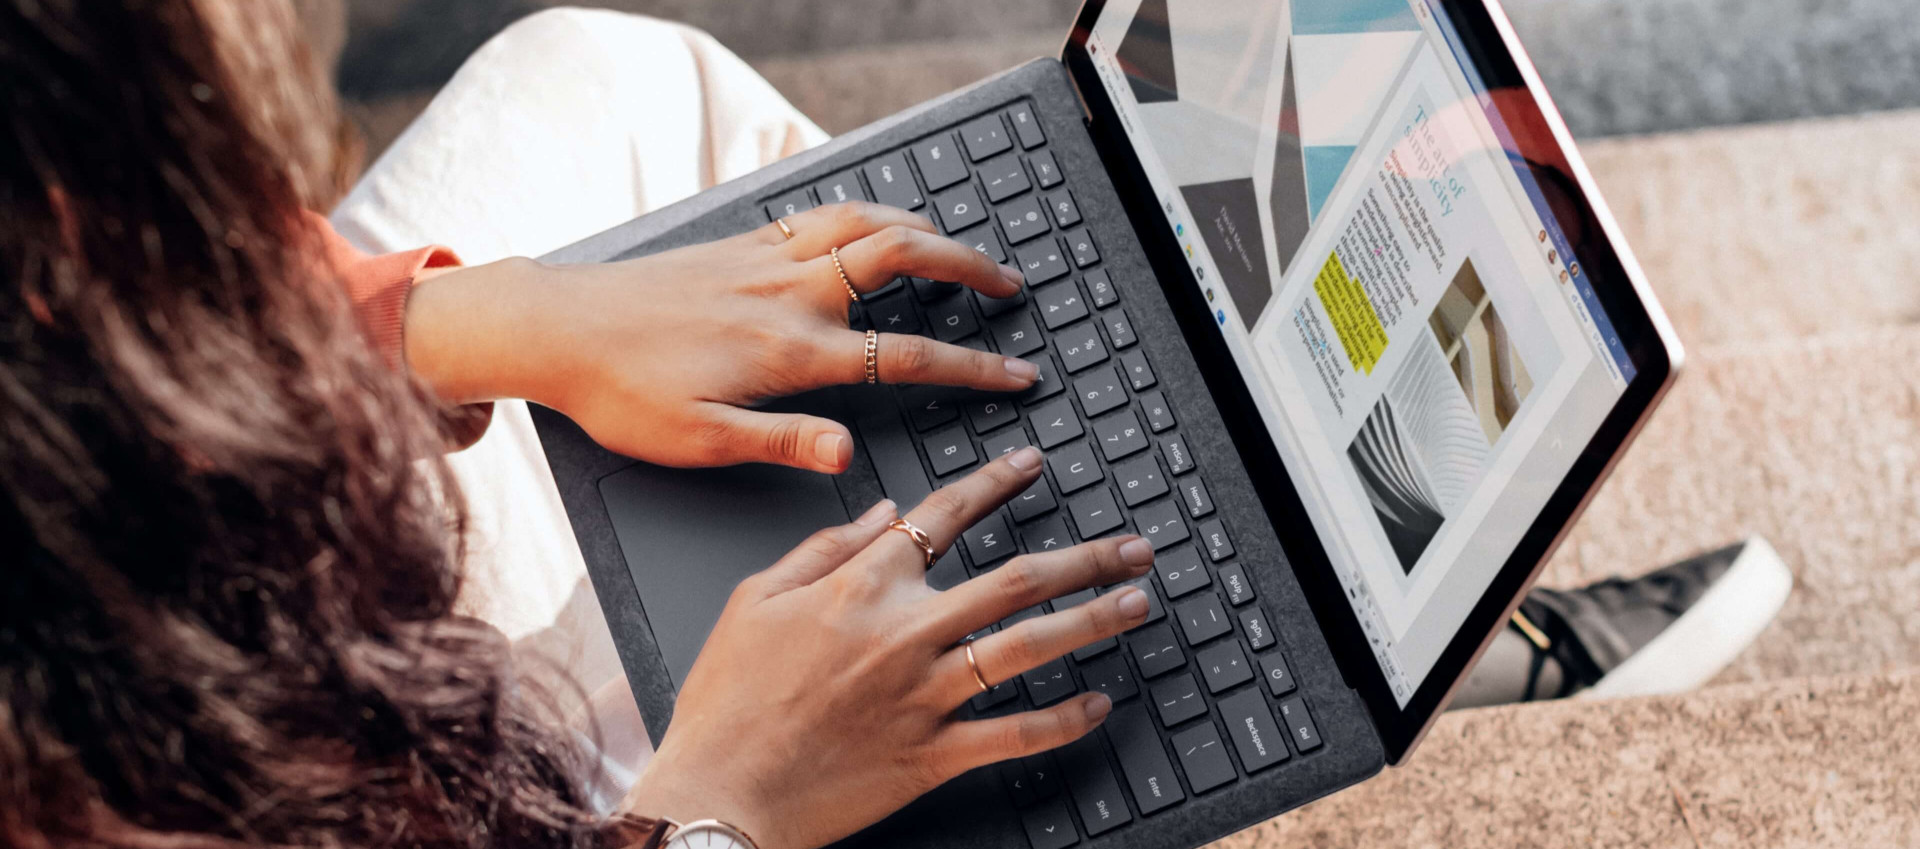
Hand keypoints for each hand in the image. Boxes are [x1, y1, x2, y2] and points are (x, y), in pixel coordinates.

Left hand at [403, 202, 1034, 471]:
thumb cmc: (620, 392)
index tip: (1017, 375)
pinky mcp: (740, 242)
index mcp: (790, 349)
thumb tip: (849, 455)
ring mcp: (765, 259)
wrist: (556, 328)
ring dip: (924, 229)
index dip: (973, 367)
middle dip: (968, 269)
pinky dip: (867, 212)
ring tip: (959, 247)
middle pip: (902, 260)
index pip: (905, 354)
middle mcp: (788, 292)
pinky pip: (822, 212)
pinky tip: (877, 224)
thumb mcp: (699, 441)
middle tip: (1010, 286)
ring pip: (866, 222)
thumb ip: (782, 443)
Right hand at [622, 447, 1156, 848]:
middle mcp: (904, 632)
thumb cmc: (728, 701)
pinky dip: (1062, 719)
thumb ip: (823, 548)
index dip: (995, 484)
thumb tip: (878, 511)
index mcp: (860, 587)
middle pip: (1015, 580)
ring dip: (1092, 620)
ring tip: (1138, 603)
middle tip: (1131, 546)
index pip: (943, 516)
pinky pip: (1014, 733)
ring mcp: (926, 694)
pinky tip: (1098, 704)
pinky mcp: (933, 753)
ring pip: (1029, 646)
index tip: (1032, 465)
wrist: (720, 789)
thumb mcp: (755, 599)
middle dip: (1084, 558)